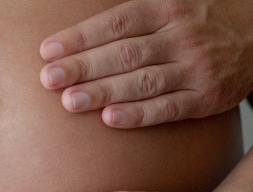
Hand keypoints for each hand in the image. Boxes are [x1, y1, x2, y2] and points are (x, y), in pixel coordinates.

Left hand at [40, 0, 252, 127]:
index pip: (115, 23)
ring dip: (103, 92)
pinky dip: (139, 115)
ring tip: (69, 101)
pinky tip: (110, 119)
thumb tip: (80, 28)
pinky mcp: (205, 98)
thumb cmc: (198, 22)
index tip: (47, 51)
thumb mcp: (169, 6)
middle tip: (48, 79)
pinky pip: (168, 108)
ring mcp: (195, 69)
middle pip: (124, 53)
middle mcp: (180, 37)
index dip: (80, 37)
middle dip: (83, 67)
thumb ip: (131, 16)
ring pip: (142, 82)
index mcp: (166, 9)